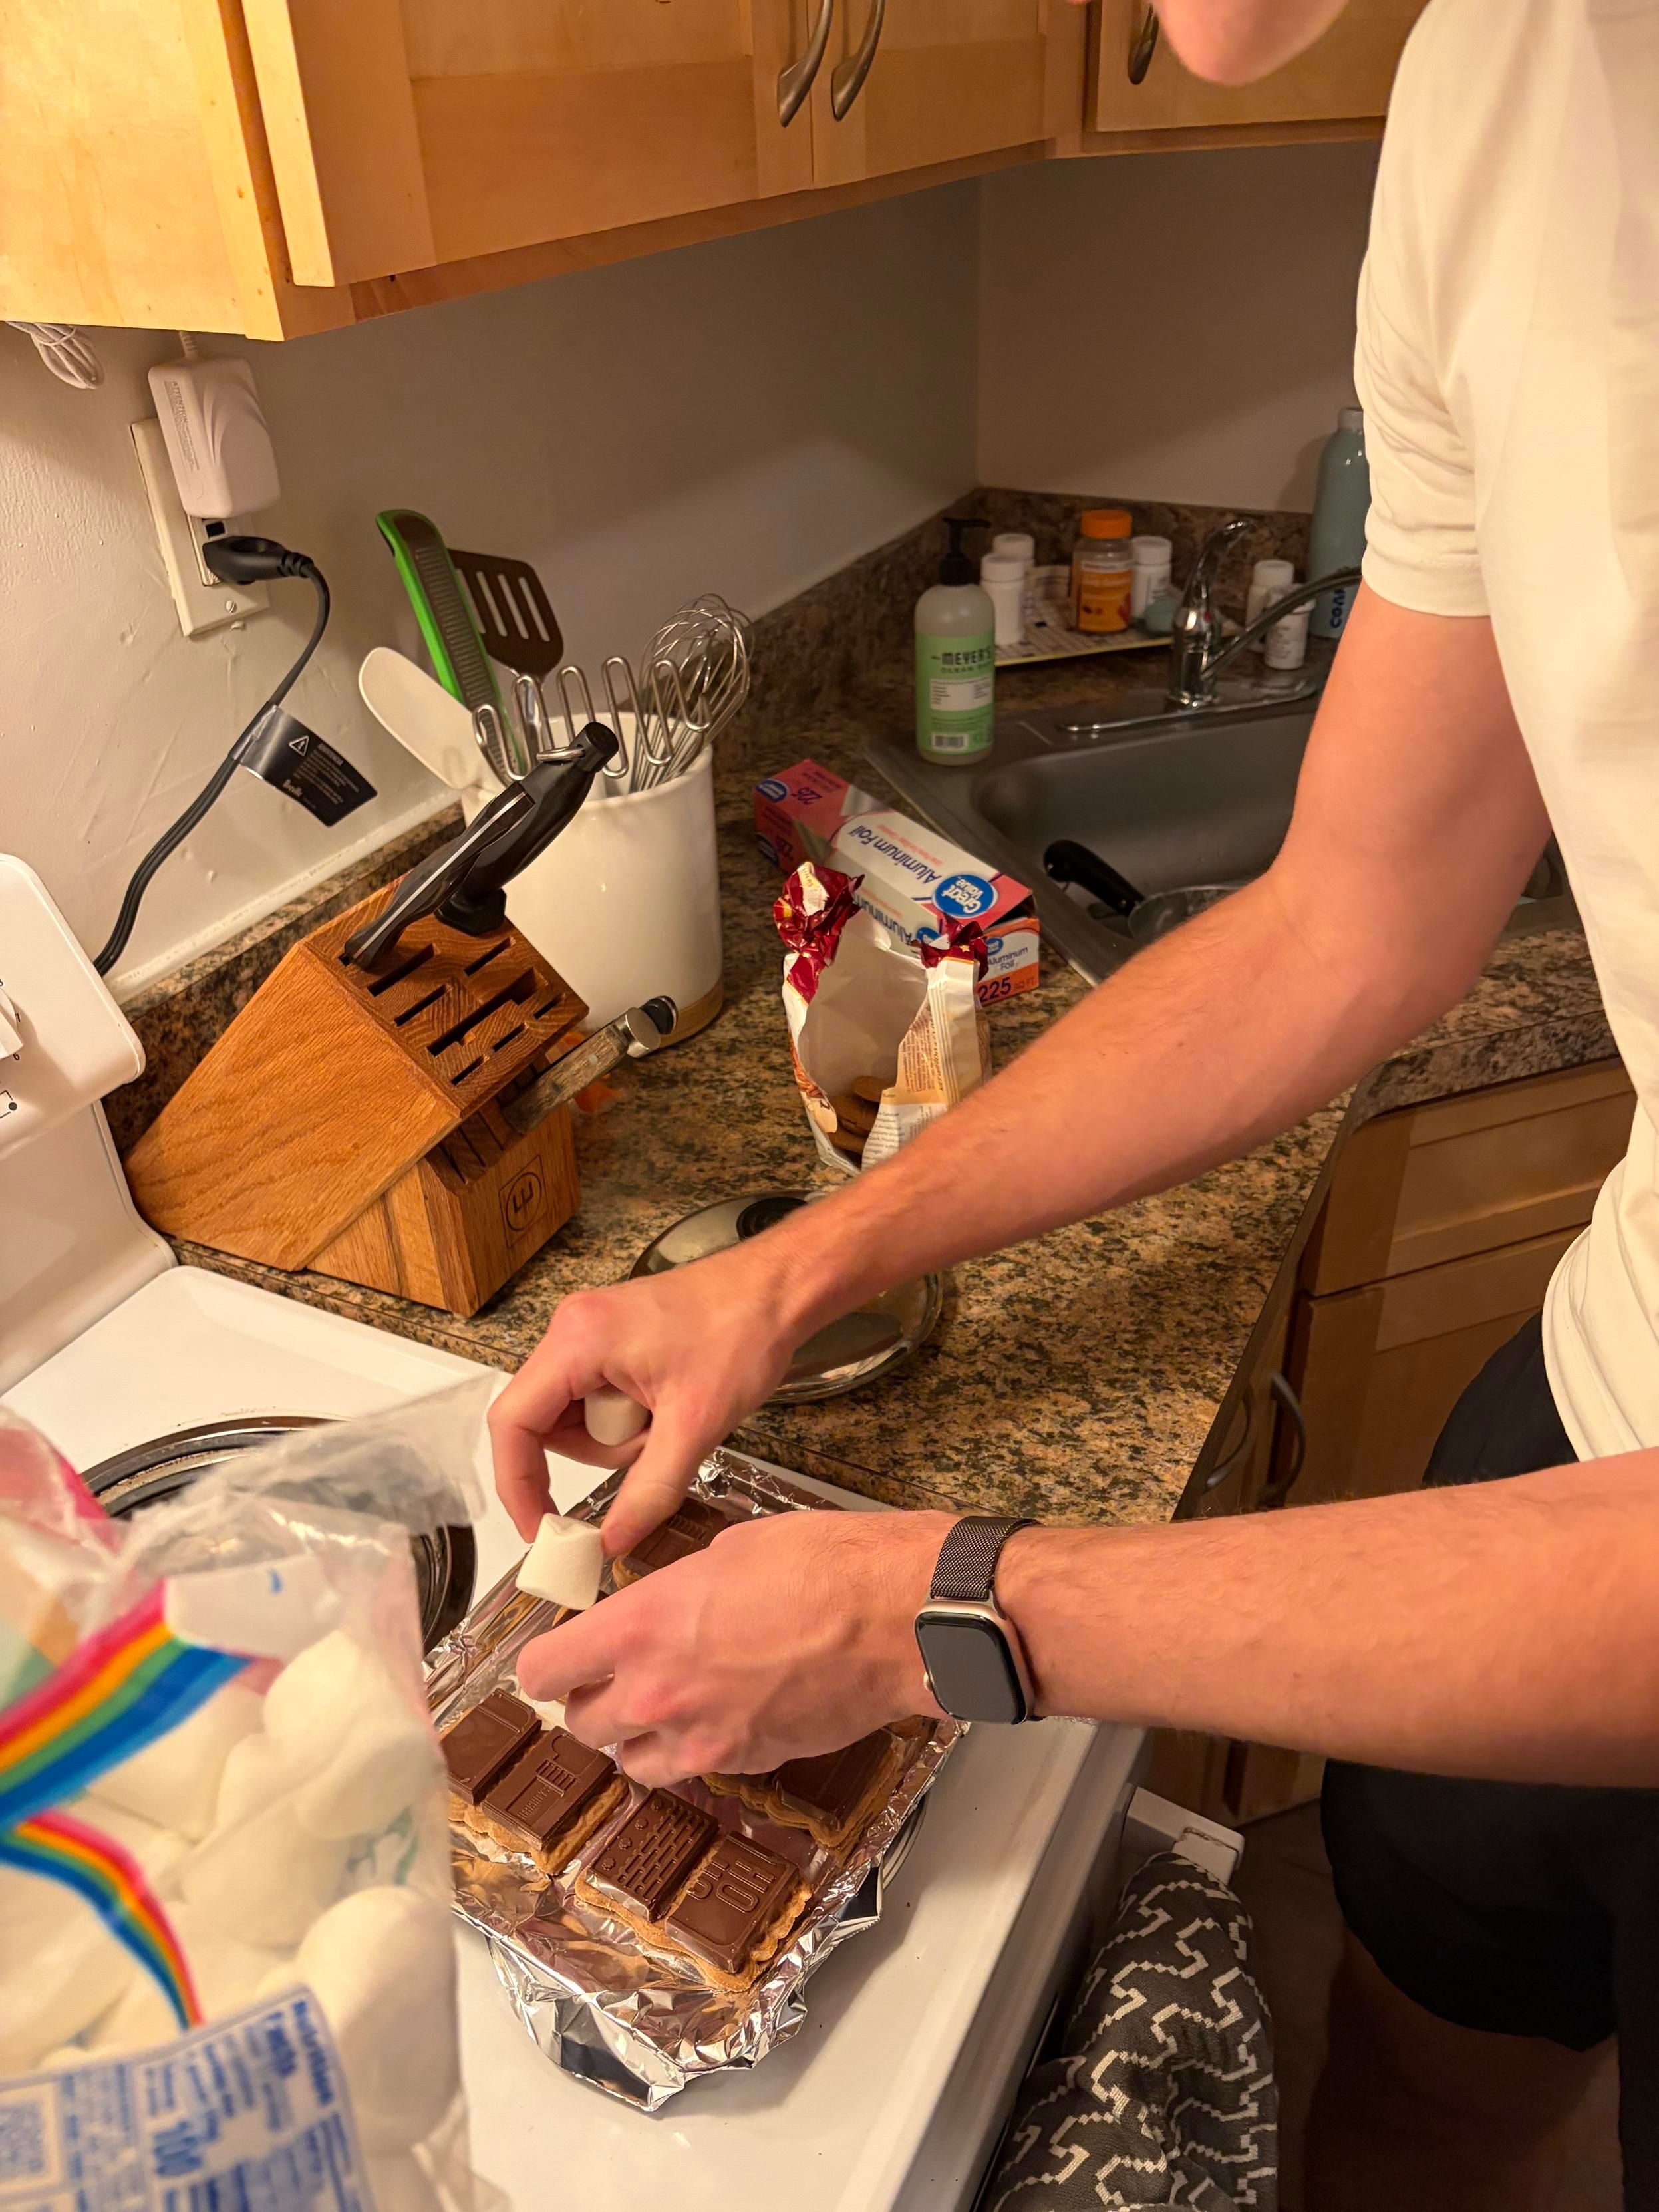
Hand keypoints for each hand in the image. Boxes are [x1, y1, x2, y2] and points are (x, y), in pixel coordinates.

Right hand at [488, 1241, 819, 1556]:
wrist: (779, 1289)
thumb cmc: (743, 1333)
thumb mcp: (695, 1426)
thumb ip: (648, 1491)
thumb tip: (610, 1544)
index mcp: (578, 1341)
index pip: (513, 1423)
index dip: (518, 1484)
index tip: (542, 1530)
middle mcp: (572, 1329)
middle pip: (545, 1423)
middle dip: (599, 1450)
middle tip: (654, 1445)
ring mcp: (590, 1331)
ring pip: (574, 1415)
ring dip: (618, 1436)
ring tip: (672, 1417)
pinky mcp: (611, 1339)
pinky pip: (597, 1397)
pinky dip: (629, 1417)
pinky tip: (670, 1405)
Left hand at [515, 1508, 953, 1785]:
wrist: (895, 1617)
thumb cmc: (823, 1566)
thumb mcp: (728, 1549)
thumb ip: (676, 1590)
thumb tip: (666, 1606)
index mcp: (640, 1627)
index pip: (543, 1672)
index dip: (546, 1665)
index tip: (559, 1655)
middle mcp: (657, 1693)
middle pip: (581, 1724)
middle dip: (592, 1699)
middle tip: (617, 1673)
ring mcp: (701, 1738)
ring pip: (630, 1761)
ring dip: (635, 1735)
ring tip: (665, 1700)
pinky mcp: (746, 1762)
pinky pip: (692, 1770)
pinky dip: (692, 1751)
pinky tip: (720, 1713)